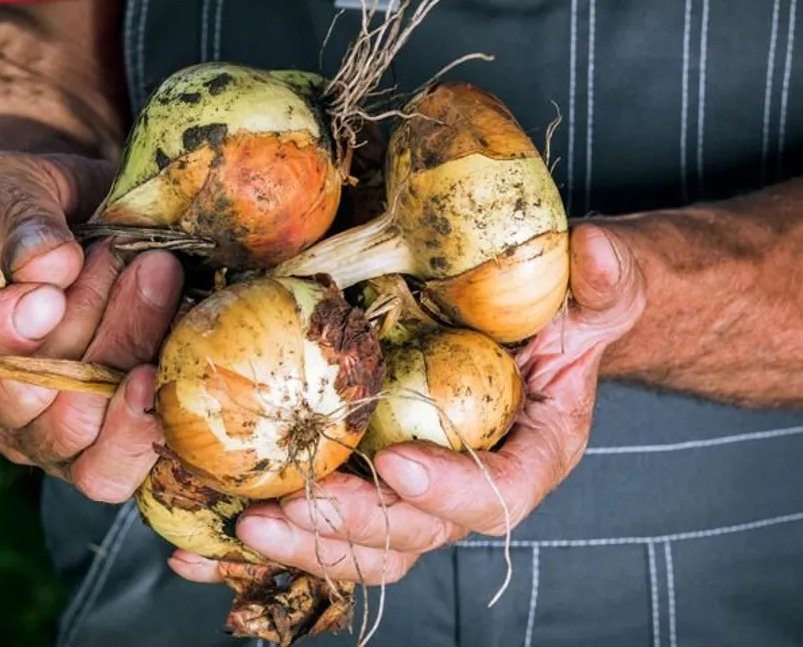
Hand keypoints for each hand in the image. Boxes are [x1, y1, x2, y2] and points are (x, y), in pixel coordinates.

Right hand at [0, 150, 183, 502]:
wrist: (86, 217)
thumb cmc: (35, 205)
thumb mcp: (14, 183)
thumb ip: (20, 216)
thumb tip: (48, 264)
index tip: (47, 293)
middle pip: (25, 398)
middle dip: (81, 324)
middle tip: (115, 254)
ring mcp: (40, 439)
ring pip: (75, 427)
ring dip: (121, 349)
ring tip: (152, 274)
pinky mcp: (96, 452)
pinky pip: (108, 472)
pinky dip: (136, 428)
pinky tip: (157, 371)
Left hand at [169, 222, 644, 584]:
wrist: (525, 322)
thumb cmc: (563, 309)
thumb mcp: (599, 290)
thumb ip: (608, 283)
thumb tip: (598, 252)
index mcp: (529, 456)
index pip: (498, 496)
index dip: (451, 494)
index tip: (402, 467)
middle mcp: (464, 489)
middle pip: (410, 536)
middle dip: (345, 529)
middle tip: (282, 512)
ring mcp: (407, 493)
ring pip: (356, 546)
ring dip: (297, 544)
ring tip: (241, 525)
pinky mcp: (360, 481)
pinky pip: (312, 522)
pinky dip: (258, 542)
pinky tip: (194, 550)